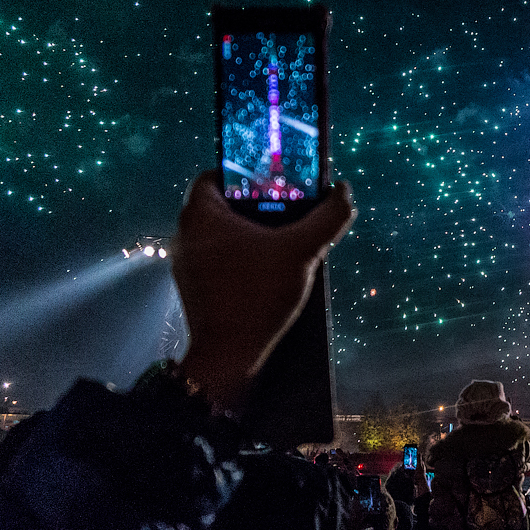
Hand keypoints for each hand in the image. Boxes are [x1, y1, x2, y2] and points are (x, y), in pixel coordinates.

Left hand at [170, 171, 355, 412]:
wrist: (228, 356)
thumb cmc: (258, 294)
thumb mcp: (301, 251)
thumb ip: (327, 218)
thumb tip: (344, 192)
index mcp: (200, 214)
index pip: (216, 174)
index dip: (247, 173)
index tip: (276, 182)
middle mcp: (185, 234)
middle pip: (223, 204)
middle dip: (257, 204)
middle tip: (289, 209)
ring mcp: (186, 263)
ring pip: (222, 233)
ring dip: (252, 233)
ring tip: (285, 241)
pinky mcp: (194, 288)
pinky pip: (219, 258)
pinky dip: (242, 257)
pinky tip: (270, 270)